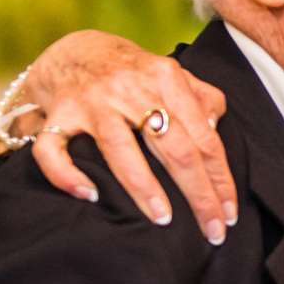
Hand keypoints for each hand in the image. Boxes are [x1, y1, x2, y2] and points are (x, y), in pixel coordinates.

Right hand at [22, 29, 236, 240]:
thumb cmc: (133, 74)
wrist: (74, 52)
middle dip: (197, 195)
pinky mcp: (58, 115)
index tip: (230, 212)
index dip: (220, 178)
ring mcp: (91, 103)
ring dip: (144, 188)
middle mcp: (129, 88)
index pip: (204, 136)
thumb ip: (202, 99)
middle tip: (212, 232)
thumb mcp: (172, 75)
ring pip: (120, 150)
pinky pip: (53, 151)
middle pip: (173, 147)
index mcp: (165, 77)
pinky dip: (67, 175)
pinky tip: (90, 195)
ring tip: (163, 219)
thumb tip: (215, 131)